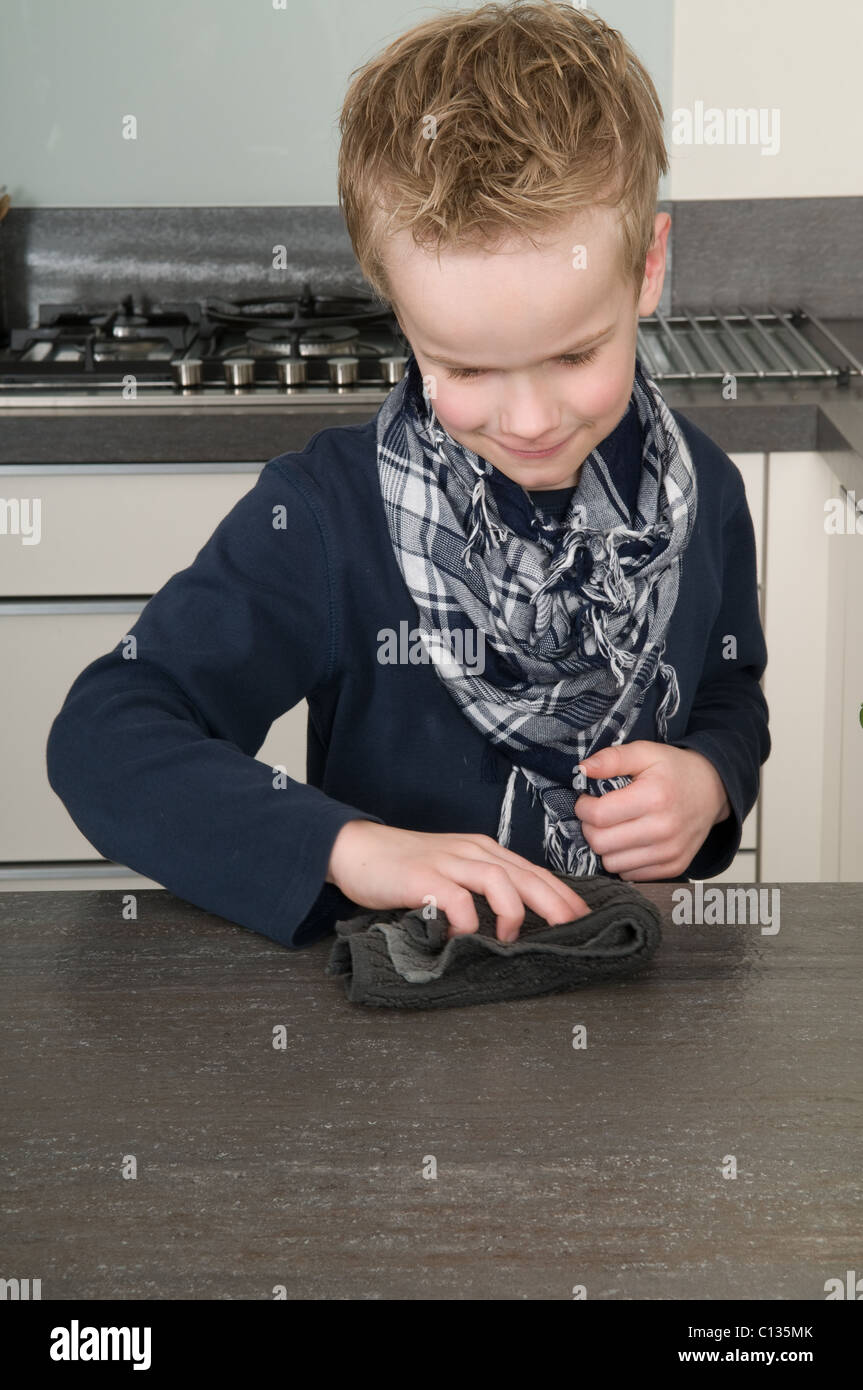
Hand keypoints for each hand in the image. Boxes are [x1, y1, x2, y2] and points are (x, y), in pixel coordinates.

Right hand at [326, 821, 591, 942]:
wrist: (355, 848)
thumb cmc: (405, 866)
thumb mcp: (451, 870)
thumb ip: (479, 887)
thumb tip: (514, 919)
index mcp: (483, 851)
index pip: (533, 871)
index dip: (561, 894)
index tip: (584, 918)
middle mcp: (472, 851)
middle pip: (525, 875)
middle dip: (555, 902)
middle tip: (575, 930)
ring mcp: (448, 861)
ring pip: (498, 880)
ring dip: (513, 911)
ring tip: (511, 937)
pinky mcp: (423, 877)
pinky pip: (455, 899)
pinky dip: (464, 922)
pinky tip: (461, 939)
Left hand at [574, 741, 731, 880]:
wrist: (714, 790)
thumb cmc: (676, 770)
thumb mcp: (645, 752)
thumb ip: (612, 758)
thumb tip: (581, 770)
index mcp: (653, 798)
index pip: (598, 816)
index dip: (583, 807)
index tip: (587, 800)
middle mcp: (663, 829)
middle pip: (600, 843)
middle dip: (590, 828)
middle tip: (598, 814)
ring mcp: (670, 852)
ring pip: (611, 864)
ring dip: (605, 846)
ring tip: (615, 827)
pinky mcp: (673, 867)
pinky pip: (629, 874)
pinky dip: (623, 859)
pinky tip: (630, 840)